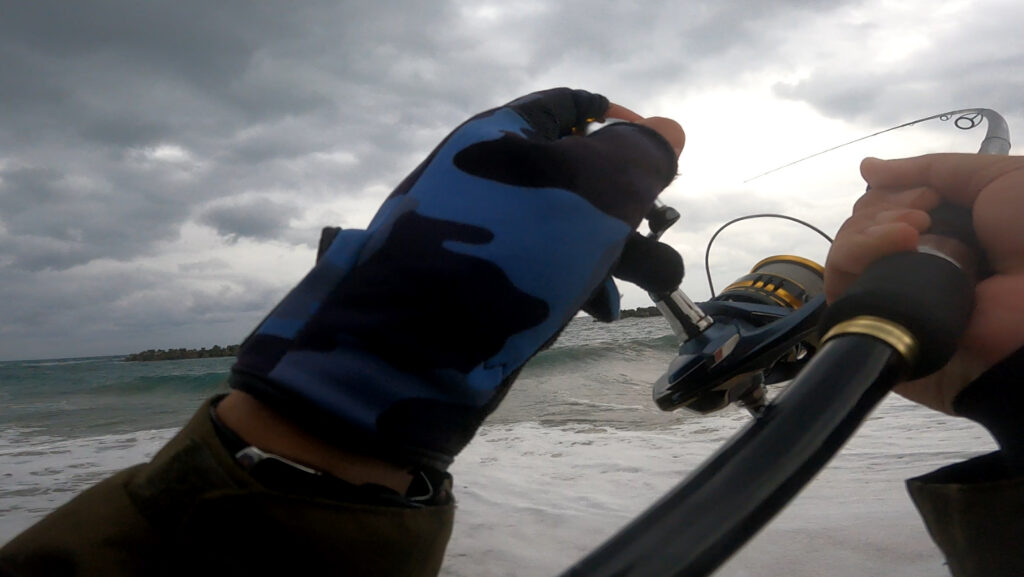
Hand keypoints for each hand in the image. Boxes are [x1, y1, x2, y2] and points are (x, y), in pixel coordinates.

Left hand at [228, 88, 683, 469]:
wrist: (414, 347)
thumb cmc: (511, 250)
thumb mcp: (587, 192)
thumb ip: (636, 159)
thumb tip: (668, 132)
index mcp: (502, 135)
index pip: (570, 107)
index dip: (620, 123)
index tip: (659, 155)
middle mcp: (490, 175)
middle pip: (576, 170)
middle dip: (627, 201)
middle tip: (658, 225)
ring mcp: (485, 232)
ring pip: (566, 227)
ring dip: (620, 250)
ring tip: (660, 280)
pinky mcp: (483, 281)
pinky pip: (542, 267)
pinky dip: (578, 280)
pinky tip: (603, 308)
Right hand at [825, 153, 1023, 413]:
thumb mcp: (997, 178)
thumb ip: (931, 168)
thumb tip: (866, 167)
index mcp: (945, 235)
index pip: (887, 210)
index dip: (893, 194)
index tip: (930, 197)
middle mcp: (917, 263)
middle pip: (862, 226)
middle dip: (882, 209)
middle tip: (924, 215)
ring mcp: (895, 296)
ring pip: (846, 253)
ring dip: (870, 229)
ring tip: (911, 234)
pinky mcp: (876, 324)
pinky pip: (840, 287)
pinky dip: (856, 254)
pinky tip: (897, 246)